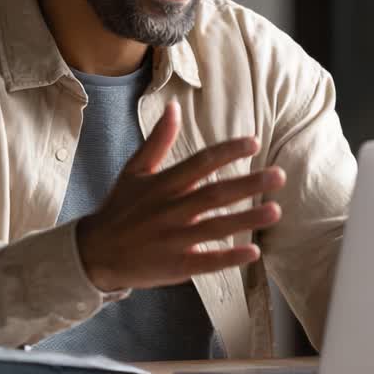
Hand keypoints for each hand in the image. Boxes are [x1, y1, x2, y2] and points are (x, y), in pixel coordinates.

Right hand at [76, 101, 285, 292]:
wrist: (94, 253)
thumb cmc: (120, 209)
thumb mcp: (134, 171)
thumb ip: (158, 140)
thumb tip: (173, 106)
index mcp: (163, 184)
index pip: (200, 163)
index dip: (227, 152)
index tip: (254, 142)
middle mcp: (170, 210)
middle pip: (214, 194)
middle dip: (248, 184)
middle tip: (279, 175)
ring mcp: (173, 240)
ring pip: (214, 227)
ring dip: (246, 220)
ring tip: (276, 211)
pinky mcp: (175, 266)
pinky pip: (205, 263)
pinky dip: (228, 259)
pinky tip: (253, 253)